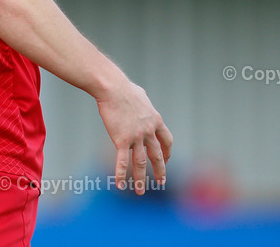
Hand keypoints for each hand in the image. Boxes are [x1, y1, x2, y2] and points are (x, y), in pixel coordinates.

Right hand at [96, 79, 173, 193]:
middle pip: (157, 156)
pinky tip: (121, 185)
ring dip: (141, 179)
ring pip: (141, 163)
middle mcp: (149, 132)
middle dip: (160, 170)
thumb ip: (144, 103)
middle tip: (161, 182)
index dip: (167, 152)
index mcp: (155, 120)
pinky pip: (123, 161)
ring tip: (141, 192)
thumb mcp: (140, 94)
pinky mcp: (122, 140)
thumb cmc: (123, 88)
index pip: (166, 141)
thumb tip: (141, 99)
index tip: (166, 159)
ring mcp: (136, 137)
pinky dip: (122, 174)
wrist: (112, 88)